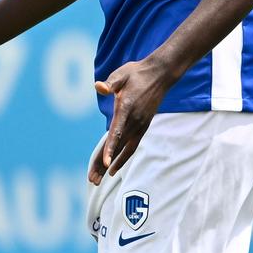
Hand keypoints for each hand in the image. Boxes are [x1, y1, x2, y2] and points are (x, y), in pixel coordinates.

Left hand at [91, 57, 171, 183]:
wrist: (160, 74)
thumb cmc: (137, 73)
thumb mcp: (122, 74)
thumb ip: (110, 83)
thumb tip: (98, 87)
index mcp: (127, 108)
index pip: (117, 132)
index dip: (111, 148)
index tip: (105, 164)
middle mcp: (135, 121)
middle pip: (118, 147)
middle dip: (104, 164)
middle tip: (92, 179)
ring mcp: (140, 125)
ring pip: (124, 150)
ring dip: (111, 165)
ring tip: (98, 179)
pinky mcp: (142, 127)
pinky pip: (131, 146)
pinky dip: (122, 158)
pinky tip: (113, 168)